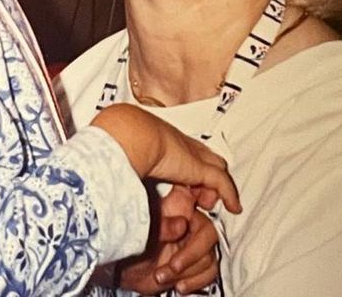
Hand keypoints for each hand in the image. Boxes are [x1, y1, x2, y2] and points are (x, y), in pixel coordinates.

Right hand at [91, 104, 241, 213]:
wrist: (127, 134)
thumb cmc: (115, 138)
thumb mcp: (118, 150)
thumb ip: (120, 161)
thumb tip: (107, 171)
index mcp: (160, 136)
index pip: (181, 149)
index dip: (186, 163)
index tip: (183, 179)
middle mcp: (180, 143)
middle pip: (203, 156)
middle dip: (204, 173)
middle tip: (200, 192)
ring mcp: (192, 155)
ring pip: (214, 168)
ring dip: (213, 187)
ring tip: (210, 203)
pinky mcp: (200, 169)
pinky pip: (221, 184)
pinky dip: (229, 195)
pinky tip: (234, 207)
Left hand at [117, 186, 222, 293]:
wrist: (124, 273)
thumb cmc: (129, 245)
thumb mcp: (140, 233)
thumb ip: (162, 226)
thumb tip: (182, 224)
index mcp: (177, 204)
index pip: (201, 192)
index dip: (210, 195)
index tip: (207, 204)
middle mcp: (190, 221)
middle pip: (209, 233)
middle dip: (192, 255)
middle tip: (172, 266)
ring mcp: (195, 243)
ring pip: (210, 256)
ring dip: (188, 272)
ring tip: (162, 276)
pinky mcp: (198, 263)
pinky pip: (211, 271)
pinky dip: (196, 281)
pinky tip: (179, 285)